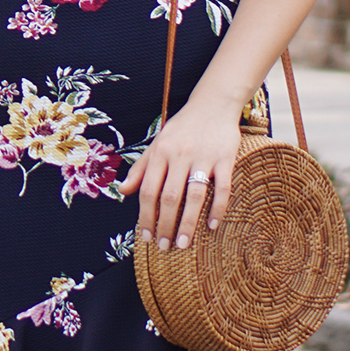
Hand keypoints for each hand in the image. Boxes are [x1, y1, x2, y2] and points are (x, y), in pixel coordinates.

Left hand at [118, 99, 238, 251]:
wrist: (213, 104)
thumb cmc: (182, 128)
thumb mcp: (157, 143)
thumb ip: (140, 168)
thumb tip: (124, 191)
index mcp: (161, 152)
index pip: (148, 190)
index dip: (145, 216)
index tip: (146, 236)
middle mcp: (180, 155)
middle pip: (170, 197)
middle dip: (165, 225)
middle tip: (164, 246)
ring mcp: (204, 157)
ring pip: (194, 195)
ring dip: (188, 223)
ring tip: (183, 243)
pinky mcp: (226, 158)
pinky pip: (222, 188)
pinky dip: (217, 208)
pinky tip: (211, 225)